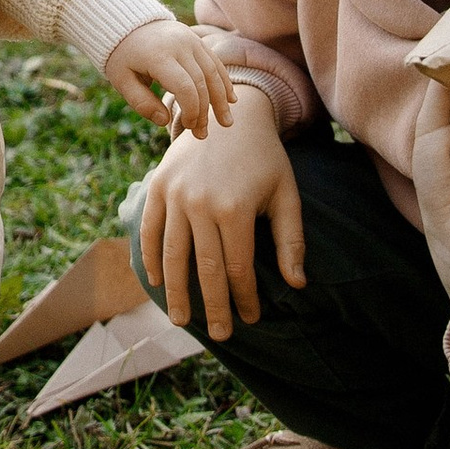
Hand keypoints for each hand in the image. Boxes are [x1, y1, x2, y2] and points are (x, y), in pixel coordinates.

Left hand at [102, 19, 237, 135]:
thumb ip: (142, 103)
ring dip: (222, 98)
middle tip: (204, 134)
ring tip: (226, 122)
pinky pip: (214, 61)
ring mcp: (190, 40)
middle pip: (202, 82)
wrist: (126, 22)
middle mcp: (179, 45)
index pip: (185, 87)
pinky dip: (223, 81)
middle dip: (206, 111)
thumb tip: (164, 121)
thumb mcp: (122, 80)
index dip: (192, 110)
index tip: (189, 127)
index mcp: (159, 56)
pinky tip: (230, 99)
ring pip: (213, 71)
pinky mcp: (196, 39)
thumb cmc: (123, 56)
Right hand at [137, 84, 299, 340]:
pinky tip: (157, 282)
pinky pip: (151, 230)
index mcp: (235, 209)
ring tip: (181, 320)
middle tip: (220, 335)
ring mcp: (175, 195)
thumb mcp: (286, 195)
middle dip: (213, 307)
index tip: (250, 319)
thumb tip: (297, 285)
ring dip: (176, 292)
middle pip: (206, 269)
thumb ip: (290, 240)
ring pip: (173, 256)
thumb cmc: (265, 159)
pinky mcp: (158, 186)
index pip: (238, 268)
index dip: (244, 298)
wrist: (231, 113)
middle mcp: (201, 204)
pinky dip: (151, 258)